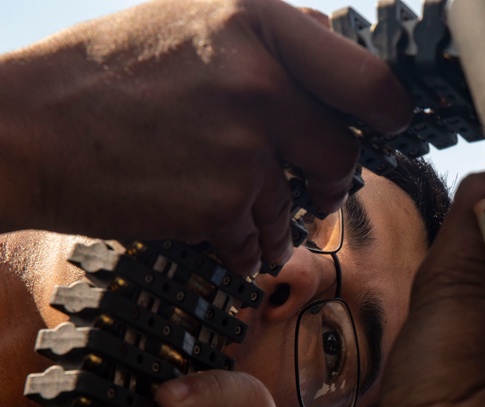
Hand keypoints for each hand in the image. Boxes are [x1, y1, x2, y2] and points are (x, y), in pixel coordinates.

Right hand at [0, 0, 410, 274]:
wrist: (24, 128)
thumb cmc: (105, 74)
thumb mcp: (192, 20)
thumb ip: (271, 39)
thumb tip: (337, 45)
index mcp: (262, 21)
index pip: (373, 83)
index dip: (385, 116)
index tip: (378, 129)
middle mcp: (263, 80)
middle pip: (345, 152)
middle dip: (330, 179)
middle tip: (314, 186)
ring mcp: (244, 144)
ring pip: (297, 204)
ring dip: (275, 217)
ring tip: (233, 200)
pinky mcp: (220, 202)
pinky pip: (256, 240)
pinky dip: (239, 244)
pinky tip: (208, 224)